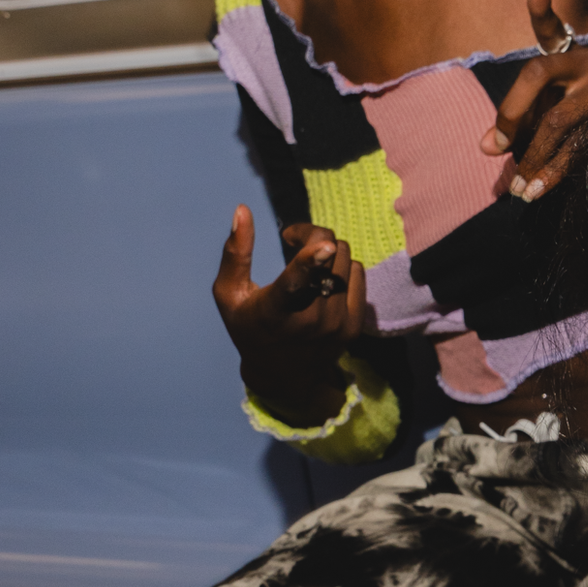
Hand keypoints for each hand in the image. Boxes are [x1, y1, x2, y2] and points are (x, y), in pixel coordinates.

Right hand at [214, 207, 369, 427]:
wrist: (284, 376)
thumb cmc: (249, 327)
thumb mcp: (229, 295)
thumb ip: (235, 253)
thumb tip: (242, 210)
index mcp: (275, 313)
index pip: (295, 284)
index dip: (310, 261)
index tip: (323, 246)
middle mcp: (311, 320)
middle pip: (329, 254)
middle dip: (312, 237)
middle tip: (294, 241)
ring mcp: (337, 324)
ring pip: (345, 258)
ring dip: (327, 252)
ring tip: (309, 264)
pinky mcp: (354, 325)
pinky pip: (358, 272)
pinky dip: (342, 268)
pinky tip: (324, 281)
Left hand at [479, 0, 587, 199]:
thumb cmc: (568, 84)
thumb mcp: (543, 88)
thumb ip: (514, 113)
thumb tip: (488, 148)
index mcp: (575, 59)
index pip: (536, 74)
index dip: (512, 109)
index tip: (498, 142)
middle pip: (558, 119)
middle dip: (532, 154)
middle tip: (515, 183)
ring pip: (577, 144)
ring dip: (549, 172)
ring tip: (527, 193)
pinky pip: (587, 156)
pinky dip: (563, 173)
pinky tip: (545, 187)